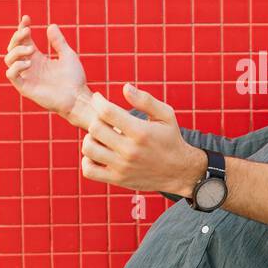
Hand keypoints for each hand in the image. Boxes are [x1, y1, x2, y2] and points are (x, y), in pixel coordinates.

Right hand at [3, 15, 90, 120]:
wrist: (77, 97)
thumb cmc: (74, 79)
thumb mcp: (68, 55)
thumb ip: (58, 42)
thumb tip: (51, 25)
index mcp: (37, 58)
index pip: (23, 41)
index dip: (22, 28)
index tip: (26, 18)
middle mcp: (29, 66)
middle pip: (12, 47)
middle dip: (17, 37)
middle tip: (27, 31)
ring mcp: (26, 76)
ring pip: (8, 59)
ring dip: (17, 51)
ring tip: (31, 50)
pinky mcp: (25, 87)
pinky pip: (11, 75)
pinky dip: (16, 66)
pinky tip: (28, 63)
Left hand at [80, 84, 206, 196]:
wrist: (180, 172)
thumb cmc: (171, 139)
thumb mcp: (166, 115)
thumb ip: (145, 100)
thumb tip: (125, 87)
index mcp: (141, 132)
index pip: (107, 112)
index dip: (98, 101)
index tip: (99, 98)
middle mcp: (130, 150)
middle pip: (95, 128)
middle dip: (96, 118)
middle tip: (103, 118)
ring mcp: (122, 167)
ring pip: (89, 148)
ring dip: (90, 138)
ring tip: (100, 135)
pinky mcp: (117, 180)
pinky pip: (89, 170)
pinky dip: (87, 160)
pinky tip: (99, 153)